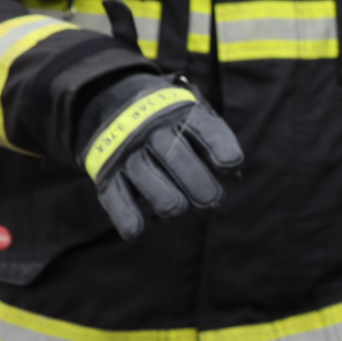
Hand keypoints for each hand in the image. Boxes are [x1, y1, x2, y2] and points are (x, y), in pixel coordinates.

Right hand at [77, 74, 242, 239]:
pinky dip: (123, 213)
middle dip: (194, 179)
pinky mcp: (109, 173)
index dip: (219, 146)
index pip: (204, 127)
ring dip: (163, 196)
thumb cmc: (179, 128)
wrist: (123, 109)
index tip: (231, 164)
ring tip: (178, 210)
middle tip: (211, 201)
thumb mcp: (201, 122)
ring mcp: (127, 150)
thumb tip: (232, 174)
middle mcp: (152, 129)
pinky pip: (114, 193)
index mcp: (183, 114)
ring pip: (142, 171)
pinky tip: (136, 231)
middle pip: (173, 152)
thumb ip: (218, 145)